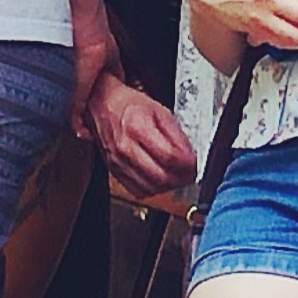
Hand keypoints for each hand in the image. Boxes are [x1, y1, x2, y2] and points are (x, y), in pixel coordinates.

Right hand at [87, 70, 198, 196]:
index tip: (195, 163)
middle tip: (190, 173)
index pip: (170, 157)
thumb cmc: (130, 106)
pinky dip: (153, 189)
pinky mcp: (115, 172)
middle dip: (182, 179)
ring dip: (169, 186)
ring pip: (151, 188)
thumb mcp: (161, 112)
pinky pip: (138, 191)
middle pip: (161, 177)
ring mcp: (118, 163)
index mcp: (138, 128)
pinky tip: (159, 179)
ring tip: (177, 176)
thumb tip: (190, 157)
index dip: (188, 164)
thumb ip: (177, 136)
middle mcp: (125, 148)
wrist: (102, 106)